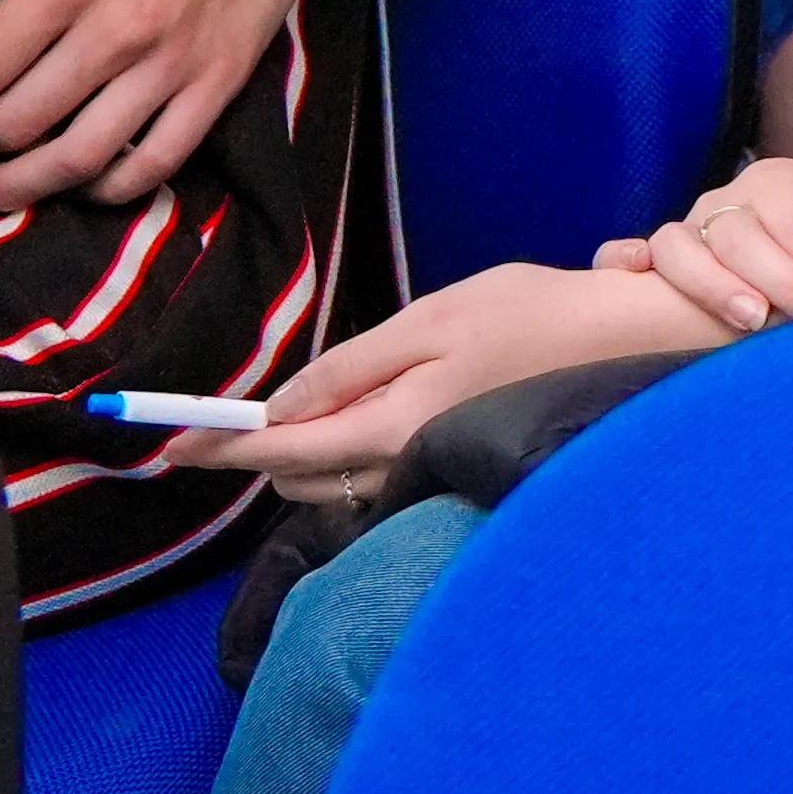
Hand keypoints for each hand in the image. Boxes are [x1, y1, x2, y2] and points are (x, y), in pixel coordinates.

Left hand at [190, 260, 720, 494]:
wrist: (625, 342)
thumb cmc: (532, 316)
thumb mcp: (431, 320)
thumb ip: (349, 367)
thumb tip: (278, 407)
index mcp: (388, 425)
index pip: (277, 449)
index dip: (218, 446)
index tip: (167, 446)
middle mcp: (400, 463)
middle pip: (298, 474)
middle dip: (257, 448)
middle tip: (232, 413)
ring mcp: (428, 468)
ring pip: (334, 477)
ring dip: (301, 451)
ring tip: (298, 408)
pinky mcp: (451, 460)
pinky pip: (372, 471)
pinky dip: (345, 450)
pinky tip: (362, 414)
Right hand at [629, 156, 792, 332]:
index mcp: (779, 182)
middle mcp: (728, 201)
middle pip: (737, 237)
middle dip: (781, 282)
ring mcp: (692, 228)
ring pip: (678, 247)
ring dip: (711, 285)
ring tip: (751, 319)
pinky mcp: (666, 257)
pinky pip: (627, 252)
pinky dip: (620, 260)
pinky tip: (631, 277)